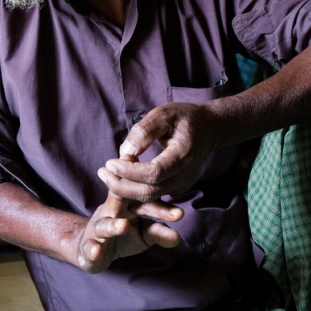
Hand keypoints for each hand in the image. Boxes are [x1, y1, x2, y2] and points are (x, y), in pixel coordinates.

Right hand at [74, 156, 183, 273]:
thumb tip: (178, 237)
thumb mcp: (144, 234)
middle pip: (120, 200)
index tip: (176, 201)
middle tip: (146, 189)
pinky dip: (92, 250)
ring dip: (113, 225)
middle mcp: (111, 212)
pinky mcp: (88, 246)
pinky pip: (89, 247)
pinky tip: (96, 252)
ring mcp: (98, 228)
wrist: (91, 250)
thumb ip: (159, 232)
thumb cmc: (123, 237)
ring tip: (123, 226)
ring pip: (104, 224)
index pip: (143, 198)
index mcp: (127, 205)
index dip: (158, 198)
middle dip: (129, 193)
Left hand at [103, 102, 220, 201]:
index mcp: (183, 155)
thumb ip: (144, 131)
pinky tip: (120, 176)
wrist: (209, 128)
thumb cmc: (184, 118)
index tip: (110, 162)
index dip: (129, 172)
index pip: (153, 174)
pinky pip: (153, 194)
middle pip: (149, 192)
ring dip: (125, 189)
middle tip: (102, 172)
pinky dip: (134, 188)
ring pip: (149, 197)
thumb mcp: (164, 114)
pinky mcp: (177, 188)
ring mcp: (183, 185)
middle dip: (121, 186)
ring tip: (106, 174)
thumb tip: (126, 152)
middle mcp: (185, 175)